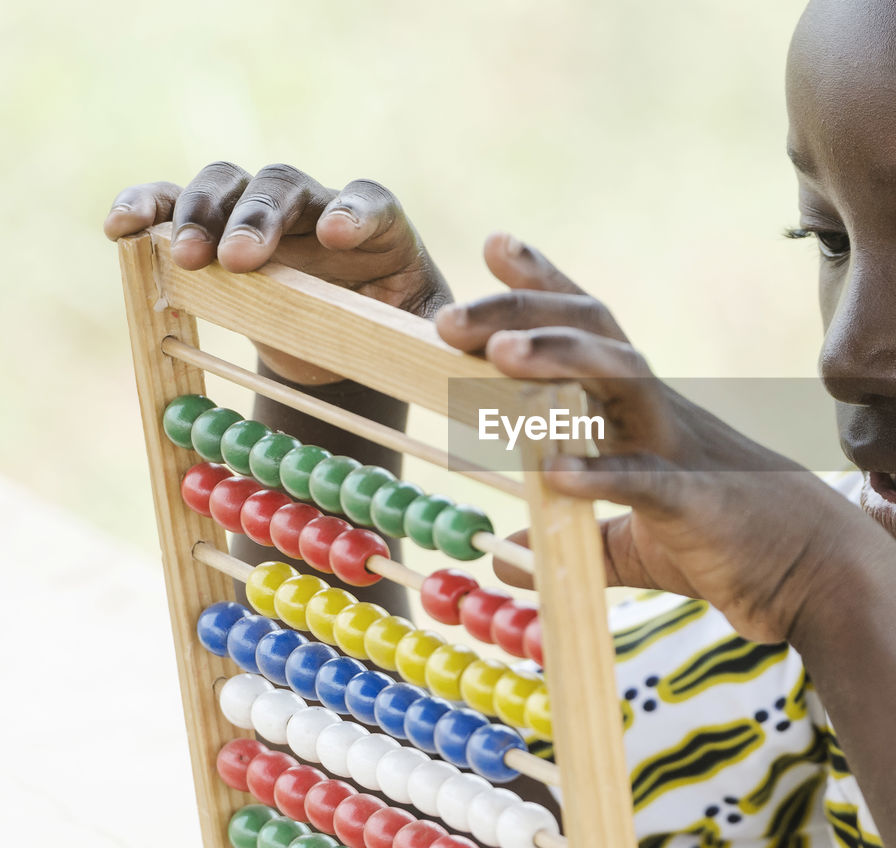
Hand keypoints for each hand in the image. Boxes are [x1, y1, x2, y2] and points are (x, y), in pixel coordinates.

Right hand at [104, 162, 450, 383]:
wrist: (342, 339)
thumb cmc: (391, 330)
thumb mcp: (425, 333)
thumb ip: (443, 335)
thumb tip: (469, 355)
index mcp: (378, 225)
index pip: (368, 201)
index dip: (354, 212)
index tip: (339, 237)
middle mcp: (316, 206)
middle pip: (285, 185)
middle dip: (260, 218)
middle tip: (241, 259)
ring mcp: (261, 213)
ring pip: (227, 182)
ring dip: (202, 213)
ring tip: (187, 256)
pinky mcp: (213, 230)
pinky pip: (172, 203)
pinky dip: (145, 207)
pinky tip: (120, 228)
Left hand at [436, 234, 895, 642]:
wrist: (821, 576)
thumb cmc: (732, 547)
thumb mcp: (636, 545)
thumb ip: (573, 538)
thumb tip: (506, 560)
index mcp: (643, 413)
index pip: (591, 331)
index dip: (544, 284)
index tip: (494, 243)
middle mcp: (660, 413)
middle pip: (594, 334)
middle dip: (522, 311)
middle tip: (447, 316)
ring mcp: (681, 451)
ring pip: (623, 378)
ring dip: (558, 359)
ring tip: (498, 353)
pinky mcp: (697, 505)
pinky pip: (645, 481)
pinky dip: (600, 474)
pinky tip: (551, 471)